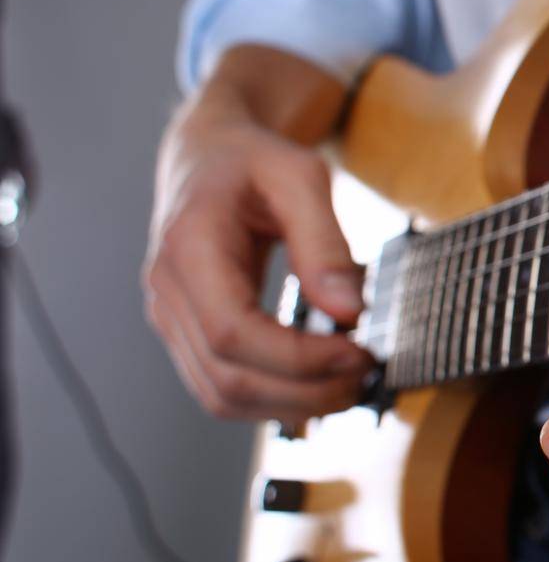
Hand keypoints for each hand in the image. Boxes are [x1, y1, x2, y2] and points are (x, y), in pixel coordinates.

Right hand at [143, 47, 370, 421]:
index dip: (298, 358)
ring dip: (291, 406)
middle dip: (304, 391)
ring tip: (350, 385)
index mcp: (189, 248)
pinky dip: (273, 400)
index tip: (359, 353)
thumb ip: (325, 242)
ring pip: (221, 396)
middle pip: (227, 377)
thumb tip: (350, 311)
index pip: (232, 332)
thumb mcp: (300, 177)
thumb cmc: (254, 161)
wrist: (209, 156)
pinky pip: (221, 387)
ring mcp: (171, 319)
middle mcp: (168, 293)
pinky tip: (319, 385)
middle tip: (366, 375)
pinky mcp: (187, 333)